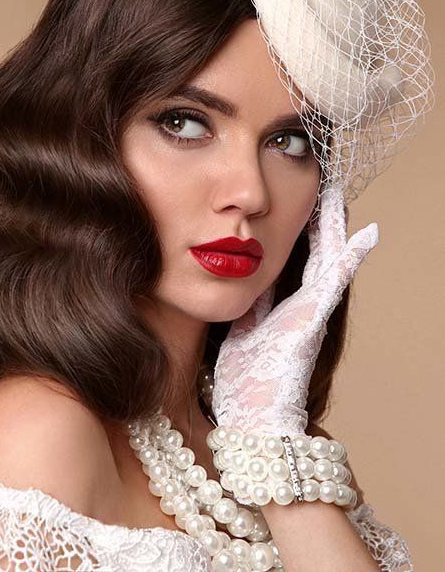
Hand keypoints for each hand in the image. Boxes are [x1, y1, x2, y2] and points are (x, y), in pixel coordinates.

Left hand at [211, 183, 378, 435]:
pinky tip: (366, 233)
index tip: (295, 200)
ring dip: (334, 227)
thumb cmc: (247, 382)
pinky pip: (335, 281)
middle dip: (318, 221)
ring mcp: (312, 311)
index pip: (291, 259)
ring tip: (338, 195)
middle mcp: (301, 306)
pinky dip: (352, 256)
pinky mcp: (315, 318)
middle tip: (324, 185)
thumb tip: (239, 279)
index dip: (295, 230)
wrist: (256, 421)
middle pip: (314, 253)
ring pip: (328, 259)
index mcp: (281, 307)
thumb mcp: (244, 332)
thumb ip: (250, 307)